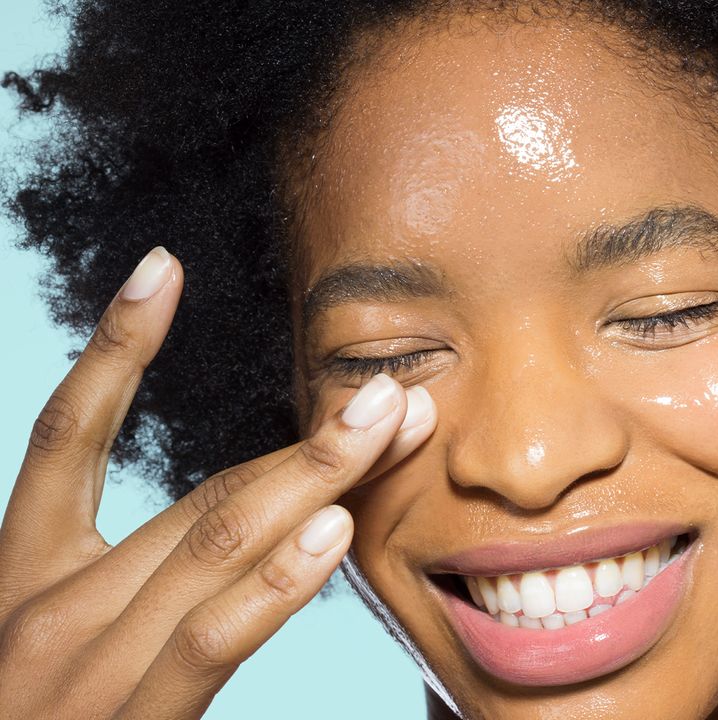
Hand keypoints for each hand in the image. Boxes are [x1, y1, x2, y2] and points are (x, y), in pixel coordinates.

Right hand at [0, 247, 436, 718]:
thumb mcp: (59, 640)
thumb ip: (131, 583)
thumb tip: (241, 524)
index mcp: (23, 573)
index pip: (65, 434)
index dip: (113, 347)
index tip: (161, 267)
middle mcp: (49, 607)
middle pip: (198, 494)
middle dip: (306, 438)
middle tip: (388, 386)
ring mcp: (85, 667)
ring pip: (217, 543)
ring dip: (317, 476)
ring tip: (389, 423)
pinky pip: (212, 638)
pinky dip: (276, 580)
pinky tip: (333, 529)